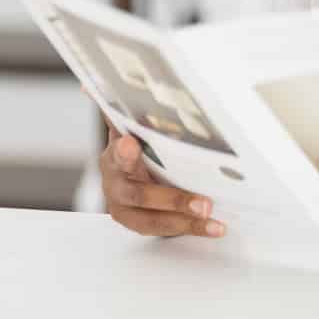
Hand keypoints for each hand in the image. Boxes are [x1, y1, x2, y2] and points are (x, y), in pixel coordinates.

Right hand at [99, 127, 224, 237]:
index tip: (130, 144)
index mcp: (114, 156)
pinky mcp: (138, 223)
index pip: (118, 153)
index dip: (123, 152)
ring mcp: (123, 207)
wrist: (129, 175)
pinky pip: (164, 230)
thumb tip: (104, 88)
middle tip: (203, 204)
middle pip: (138, 194)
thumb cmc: (141, 149)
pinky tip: (213, 227)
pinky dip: (190, 229)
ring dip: (186, 221)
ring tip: (212, 218)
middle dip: (173, 200)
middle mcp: (115, 183)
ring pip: (152, 219)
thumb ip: (133, 115)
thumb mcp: (138, 130)